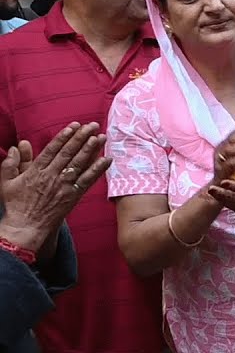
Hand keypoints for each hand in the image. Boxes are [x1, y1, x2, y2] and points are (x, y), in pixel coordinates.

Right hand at [0, 123, 111, 251]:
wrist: (26, 227)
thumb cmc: (16, 206)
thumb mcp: (6, 183)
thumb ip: (11, 164)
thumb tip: (17, 146)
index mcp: (36, 171)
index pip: (53, 149)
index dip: (65, 136)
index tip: (75, 126)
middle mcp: (51, 176)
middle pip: (69, 153)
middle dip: (82, 137)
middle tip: (93, 125)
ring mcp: (63, 186)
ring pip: (79, 164)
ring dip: (92, 149)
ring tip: (102, 137)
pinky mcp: (73, 196)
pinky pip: (87, 180)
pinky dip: (98, 169)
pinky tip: (107, 159)